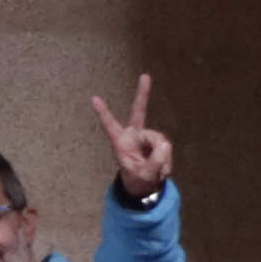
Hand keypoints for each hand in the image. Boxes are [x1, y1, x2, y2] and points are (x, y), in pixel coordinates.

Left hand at [93, 72, 175, 200]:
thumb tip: (166, 145)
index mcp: (120, 143)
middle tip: (145, 76)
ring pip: (160, 140)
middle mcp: (133, 135)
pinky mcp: (157, 141)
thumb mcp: (144, 174)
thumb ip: (155, 161)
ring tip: (155, 169)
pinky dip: (167, 160)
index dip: (104, 113)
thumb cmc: (137, 179)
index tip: (94, 98)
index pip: (111, 126)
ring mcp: (146, 137)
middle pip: (139, 112)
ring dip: (161, 157)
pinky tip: (161, 167)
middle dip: (143, 94)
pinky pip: (166, 147)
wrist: (145, 185)